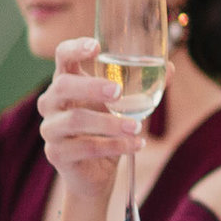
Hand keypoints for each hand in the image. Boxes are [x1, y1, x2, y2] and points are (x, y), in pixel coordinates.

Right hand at [38, 38, 137, 201]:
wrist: (95, 173)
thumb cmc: (108, 130)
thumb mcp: (126, 106)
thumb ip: (145, 87)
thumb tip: (170, 68)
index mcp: (67, 82)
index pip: (63, 56)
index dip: (75, 48)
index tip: (97, 46)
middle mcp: (52, 102)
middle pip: (63, 86)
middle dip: (91, 86)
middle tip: (117, 91)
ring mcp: (50, 128)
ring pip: (75, 120)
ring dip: (110, 123)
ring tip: (137, 127)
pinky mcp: (56, 153)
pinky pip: (85, 147)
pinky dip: (114, 145)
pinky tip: (136, 144)